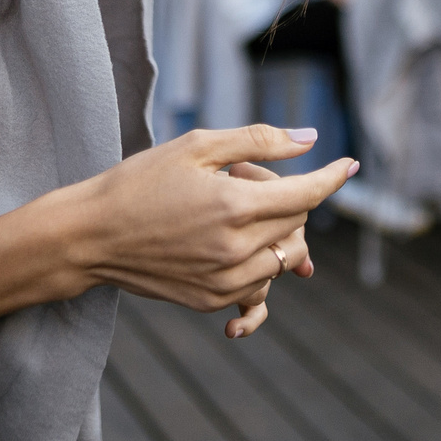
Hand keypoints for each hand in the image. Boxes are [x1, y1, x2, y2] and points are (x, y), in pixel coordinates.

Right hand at [77, 126, 353, 337]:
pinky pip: (259, 286)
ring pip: (283, 258)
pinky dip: (258, 263)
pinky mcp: (210, 301)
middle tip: (241, 177)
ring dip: (274, 231)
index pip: (307, 195)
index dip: (332, 177)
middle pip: (297, 225)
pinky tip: (237, 245)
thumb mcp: (197, 146)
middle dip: (285, 197)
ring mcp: (224, 281)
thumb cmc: (140, 182)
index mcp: (234, 205)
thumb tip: (310, 139)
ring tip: (231, 210)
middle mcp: (236, 249)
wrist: (90, 236)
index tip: (350, 165)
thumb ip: (259, 141)